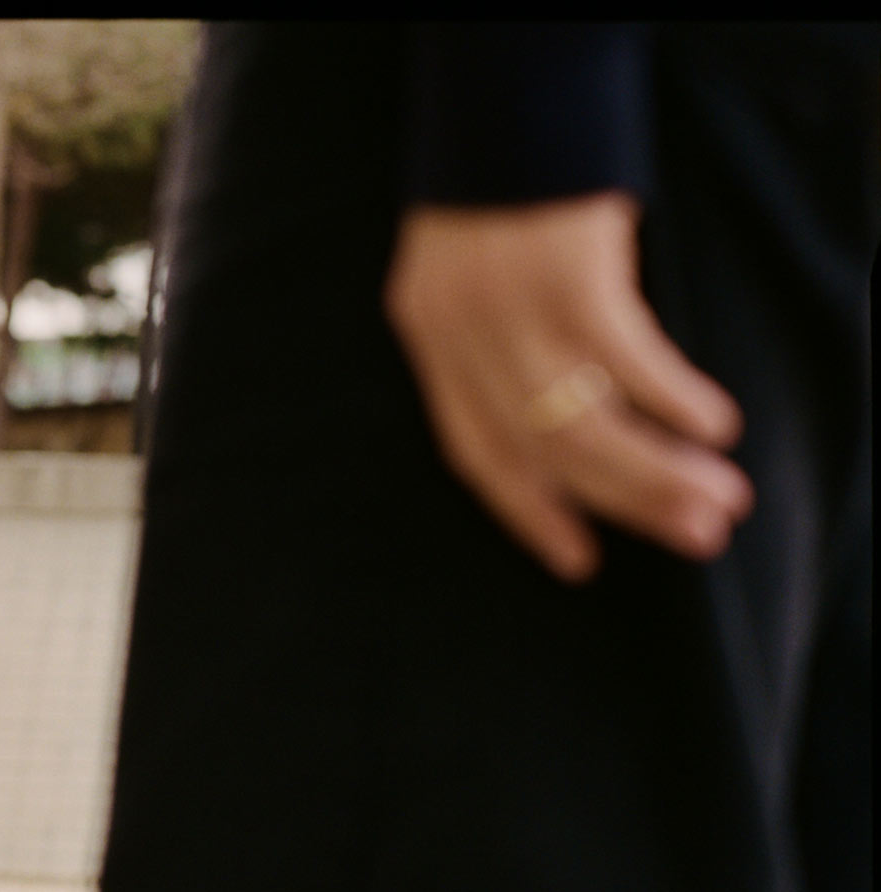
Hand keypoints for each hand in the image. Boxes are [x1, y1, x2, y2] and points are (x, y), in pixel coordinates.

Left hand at [383, 192, 751, 582]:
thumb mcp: (473, 265)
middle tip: (693, 538)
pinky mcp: (569, 279)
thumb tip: (569, 400)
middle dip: (620, 503)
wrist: (507, 79)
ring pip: (584, 426)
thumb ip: (498, 332)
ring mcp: (509, 312)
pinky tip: (715, 425)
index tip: (577, 558)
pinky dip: (673, 400)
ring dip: (658, 472)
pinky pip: (625, 364)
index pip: (474, 453)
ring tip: (718, 502)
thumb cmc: (504, 173)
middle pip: (541, 451)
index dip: (527, 510)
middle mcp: (459, 336)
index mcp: (428, 337)